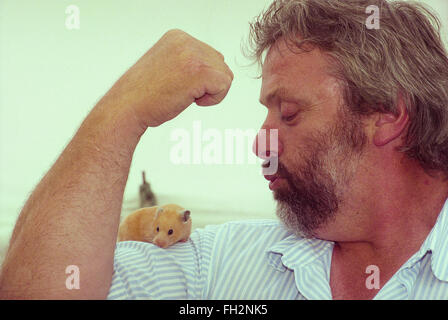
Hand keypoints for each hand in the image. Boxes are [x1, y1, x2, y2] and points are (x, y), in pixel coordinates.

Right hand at [107, 29, 233, 127]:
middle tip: (180, 91)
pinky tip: (193, 101)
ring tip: (184, 95)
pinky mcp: (200, 71)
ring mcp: (193, 55)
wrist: (126, 107)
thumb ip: (189, 61)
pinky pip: (224, 85)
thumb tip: (216, 66)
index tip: (176, 84)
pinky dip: (213, 99)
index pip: (210, 56)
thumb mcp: (168, 66)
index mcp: (177, 37)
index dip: (199, 78)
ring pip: (224, 75)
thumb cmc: (144, 95)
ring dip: (209, 92)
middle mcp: (186, 41)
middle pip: (220, 64)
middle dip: (206, 84)